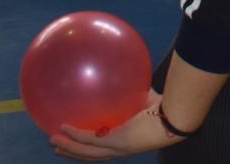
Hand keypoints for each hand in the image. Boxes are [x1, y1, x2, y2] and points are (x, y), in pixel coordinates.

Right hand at [50, 90, 181, 160]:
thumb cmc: (169, 106)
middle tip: (58, 147)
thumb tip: (129, 74)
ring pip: (86, 152)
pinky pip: (90, 140)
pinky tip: (62, 128)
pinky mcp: (117, 142)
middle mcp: (121, 148)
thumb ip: (137, 91)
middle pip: (91, 155)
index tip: (78, 141)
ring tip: (53, 141)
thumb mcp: (147, 98)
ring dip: (68, 148)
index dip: (90, 146)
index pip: (105, 146)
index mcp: (128, 140)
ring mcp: (118, 147)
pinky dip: (75, 136)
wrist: (176, 115)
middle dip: (74, 152)